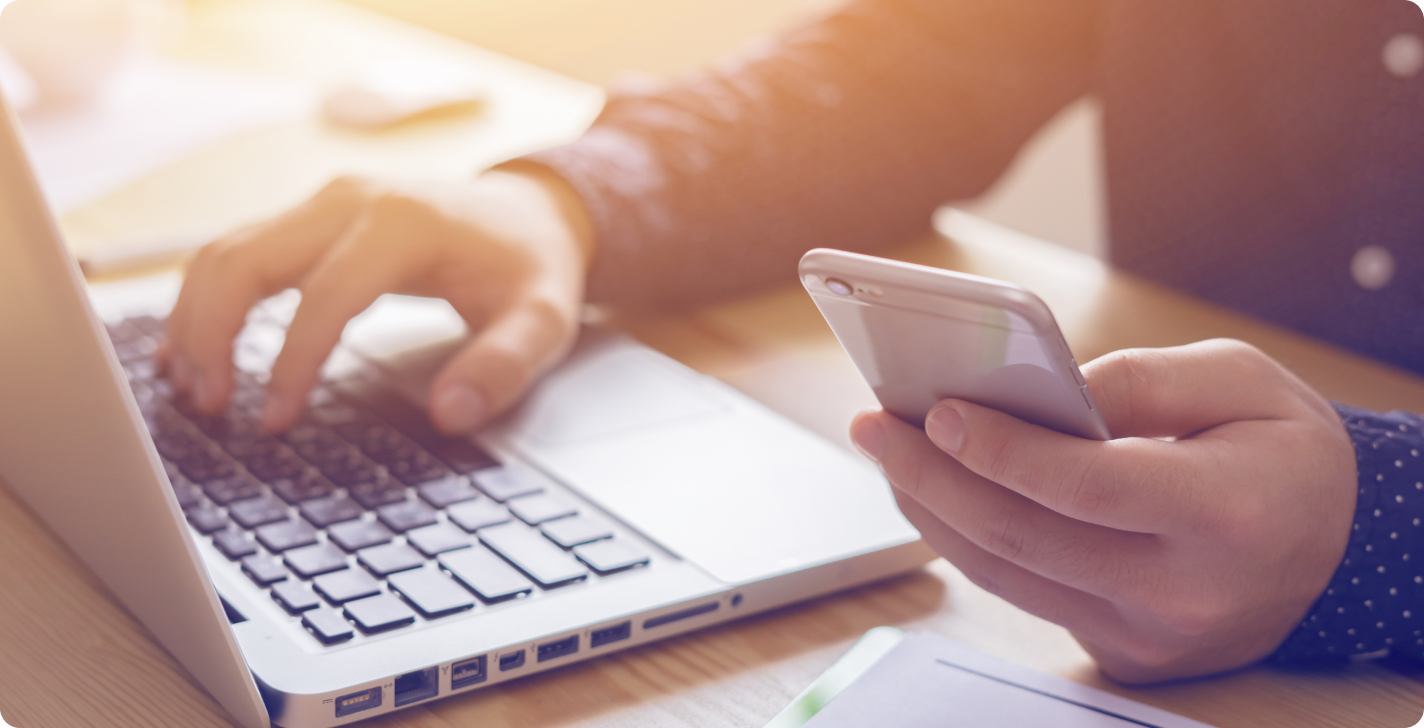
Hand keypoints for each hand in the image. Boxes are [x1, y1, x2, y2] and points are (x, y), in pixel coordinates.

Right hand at [164, 165, 594, 433]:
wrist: (531, 212)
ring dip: (196, 318)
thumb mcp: (543, 320)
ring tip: (192, 388)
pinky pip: (238, 252)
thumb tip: (451, 414)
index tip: (273, 421)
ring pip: (227, 251)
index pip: (325, 296)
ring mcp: (324, 203)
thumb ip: (504, 366)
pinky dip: (205, 299)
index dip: (291, 363)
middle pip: (246, 259)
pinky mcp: (310, 218)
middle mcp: (351, 200)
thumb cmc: (531, 266)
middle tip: (208, 406)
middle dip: (212, 334)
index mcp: (404, 222)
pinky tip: (190, 348)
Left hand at [850, 339, 1357, 682]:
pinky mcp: (1124, 653)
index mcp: (1227, 513)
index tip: (936, 410)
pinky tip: (937, 494)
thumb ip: (1140, 377)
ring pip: (1007, 574)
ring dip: (932, 511)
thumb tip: (1036, 389)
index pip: (1087, 485)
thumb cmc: (1285, 451)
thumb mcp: (1242, 380)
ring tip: (888, 453)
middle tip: (874, 425)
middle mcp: (1185, 590)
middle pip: (1024, 536)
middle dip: (932, 476)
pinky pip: (1025, 594)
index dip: (1002, 448)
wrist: (1335, 549)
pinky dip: (969, 543)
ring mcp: (1151, 635)